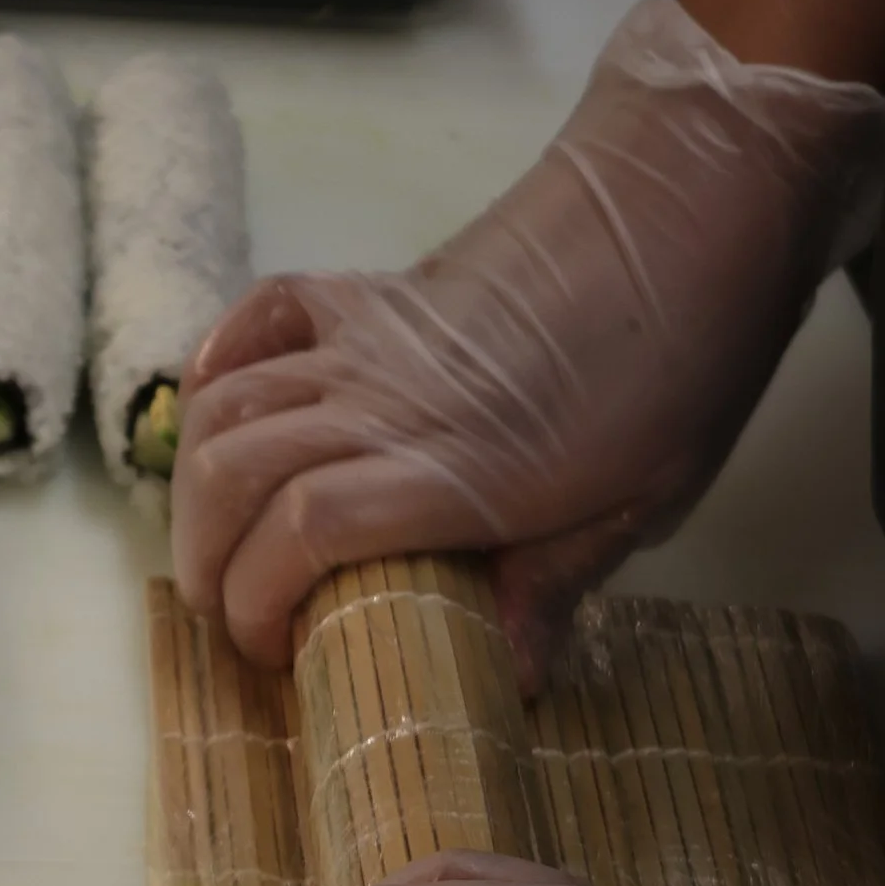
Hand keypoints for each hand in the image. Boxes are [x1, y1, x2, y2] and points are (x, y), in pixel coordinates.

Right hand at [172, 0, 884, 676]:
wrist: (688, 205)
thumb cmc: (687, 361)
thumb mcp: (645, 499)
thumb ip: (556, 584)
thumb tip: (507, 680)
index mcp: (458, 468)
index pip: (301, 533)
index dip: (256, 601)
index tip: (270, 649)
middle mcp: (388, 402)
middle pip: (234, 475)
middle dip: (206, 561)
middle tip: (230, 614)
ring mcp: (368, 340)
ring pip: (225, 405)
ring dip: (196, 483)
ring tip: (218, 541)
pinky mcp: (368, 291)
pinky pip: (260, 317)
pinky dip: (216, 365)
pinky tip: (210, 412)